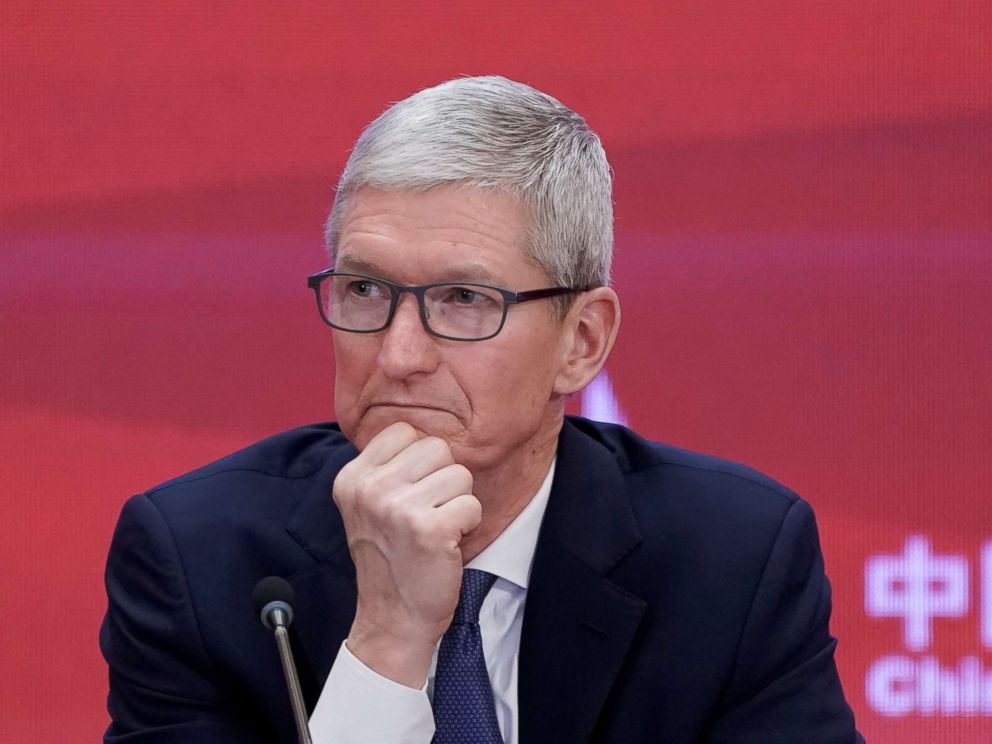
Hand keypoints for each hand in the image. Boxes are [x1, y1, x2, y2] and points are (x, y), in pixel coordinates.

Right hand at [332, 421, 482, 686]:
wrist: (392, 619)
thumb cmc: (390, 557)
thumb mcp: (368, 505)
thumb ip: (386, 466)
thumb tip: (422, 426)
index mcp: (352, 478)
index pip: (405, 431)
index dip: (420, 460)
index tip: (411, 493)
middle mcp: (370, 489)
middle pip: (437, 448)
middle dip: (443, 479)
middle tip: (426, 514)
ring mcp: (398, 509)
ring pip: (460, 474)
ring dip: (457, 503)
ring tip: (436, 529)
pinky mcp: (430, 530)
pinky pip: (472, 504)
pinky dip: (468, 525)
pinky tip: (447, 544)